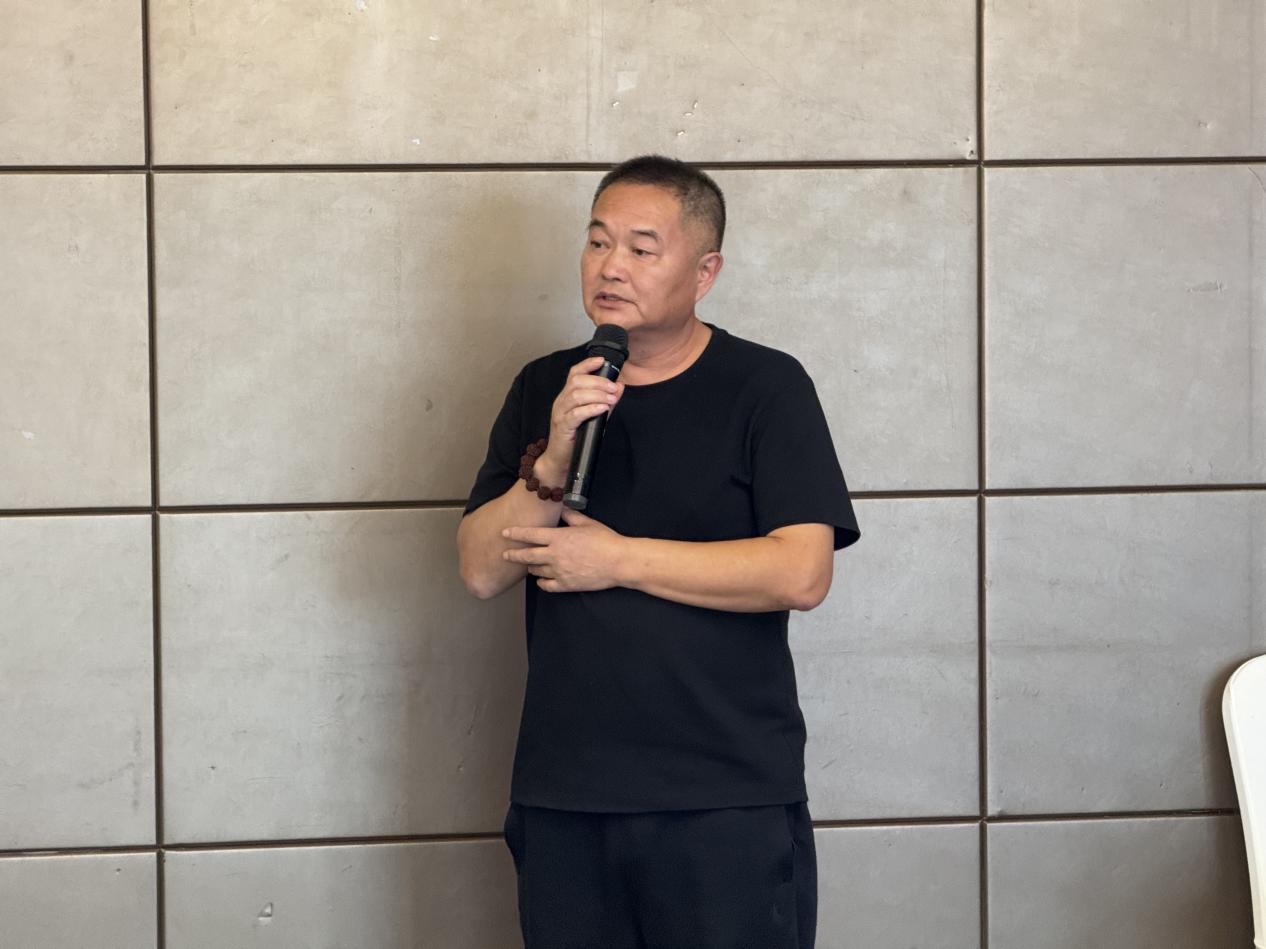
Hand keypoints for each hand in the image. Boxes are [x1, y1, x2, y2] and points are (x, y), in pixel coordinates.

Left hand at [501, 508, 626, 592]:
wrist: (618, 562)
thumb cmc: (605, 540)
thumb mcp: (587, 523)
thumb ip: (571, 516)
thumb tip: (563, 508)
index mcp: (559, 538)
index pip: (530, 535)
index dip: (516, 533)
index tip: (505, 533)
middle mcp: (555, 555)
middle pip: (527, 555)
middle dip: (513, 555)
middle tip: (505, 555)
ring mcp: (559, 572)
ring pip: (536, 571)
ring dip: (531, 567)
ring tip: (529, 565)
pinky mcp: (566, 585)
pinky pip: (547, 586)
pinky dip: (542, 583)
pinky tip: (541, 580)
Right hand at [539, 356, 624, 473]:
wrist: (560, 460)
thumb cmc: (576, 438)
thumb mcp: (594, 416)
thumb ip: (606, 401)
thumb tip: (619, 386)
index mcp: (567, 396)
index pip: (574, 373)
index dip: (587, 364)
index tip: (602, 361)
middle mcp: (562, 402)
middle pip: (577, 381)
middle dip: (598, 381)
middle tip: (613, 388)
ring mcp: (560, 414)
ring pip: (576, 395)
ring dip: (597, 394)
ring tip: (611, 399)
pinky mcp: (563, 426)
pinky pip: (576, 414)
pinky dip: (591, 408)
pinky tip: (602, 408)